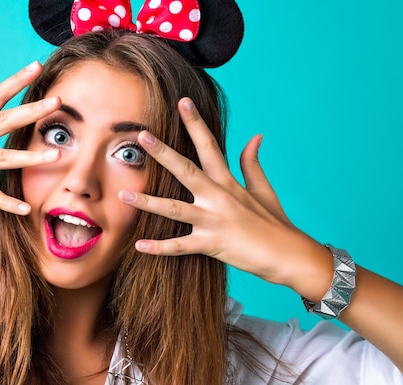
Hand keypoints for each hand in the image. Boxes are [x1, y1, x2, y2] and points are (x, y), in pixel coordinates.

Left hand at [119, 97, 329, 288]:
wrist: (289, 255)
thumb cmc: (275, 223)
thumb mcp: (264, 190)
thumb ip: (252, 163)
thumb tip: (255, 136)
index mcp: (228, 182)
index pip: (210, 146)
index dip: (196, 124)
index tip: (183, 102)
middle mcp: (219, 197)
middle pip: (187, 170)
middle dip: (163, 153)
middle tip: (142, 136)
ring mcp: (214, 221)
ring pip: (175, 209)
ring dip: (148, 203)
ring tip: (123, 195)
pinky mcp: (212, 244)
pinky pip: (181, 246)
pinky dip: (160, 247)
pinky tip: (139, 245)